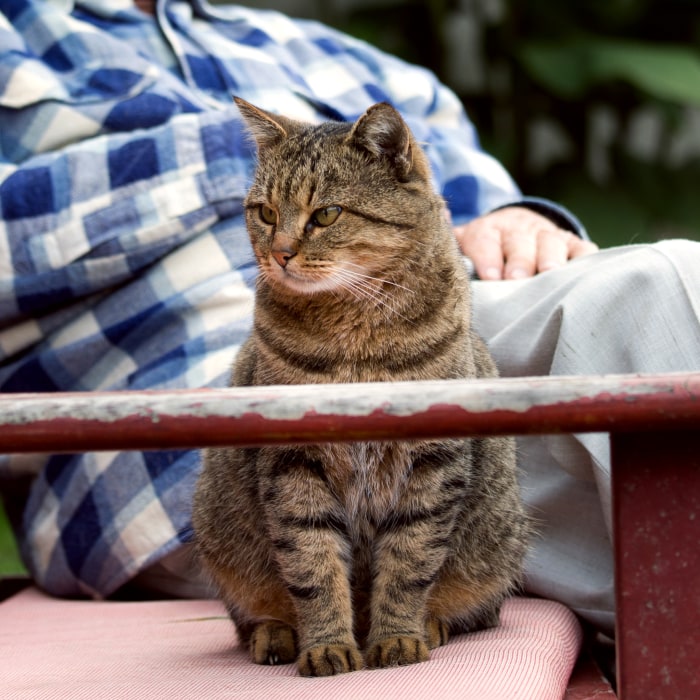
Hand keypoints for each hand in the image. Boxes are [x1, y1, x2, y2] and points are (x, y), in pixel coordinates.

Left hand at [453, 207, 597, 279]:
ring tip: (550, 274)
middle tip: (517, 277)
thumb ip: (450, 240)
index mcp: (487, 231)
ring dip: (551, 258)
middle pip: (519, 242)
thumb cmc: (485, 248)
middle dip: (519, 260)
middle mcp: (517, 229)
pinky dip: (584, 258)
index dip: (488, 257)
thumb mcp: (463, 243)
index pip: (486, 241)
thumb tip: (437, 217)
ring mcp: (546, 234)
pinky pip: (581, 249)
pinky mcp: (571, 243)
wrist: (515, 228)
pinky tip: (584, 270)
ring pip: (550, 243)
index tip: (490, 276)